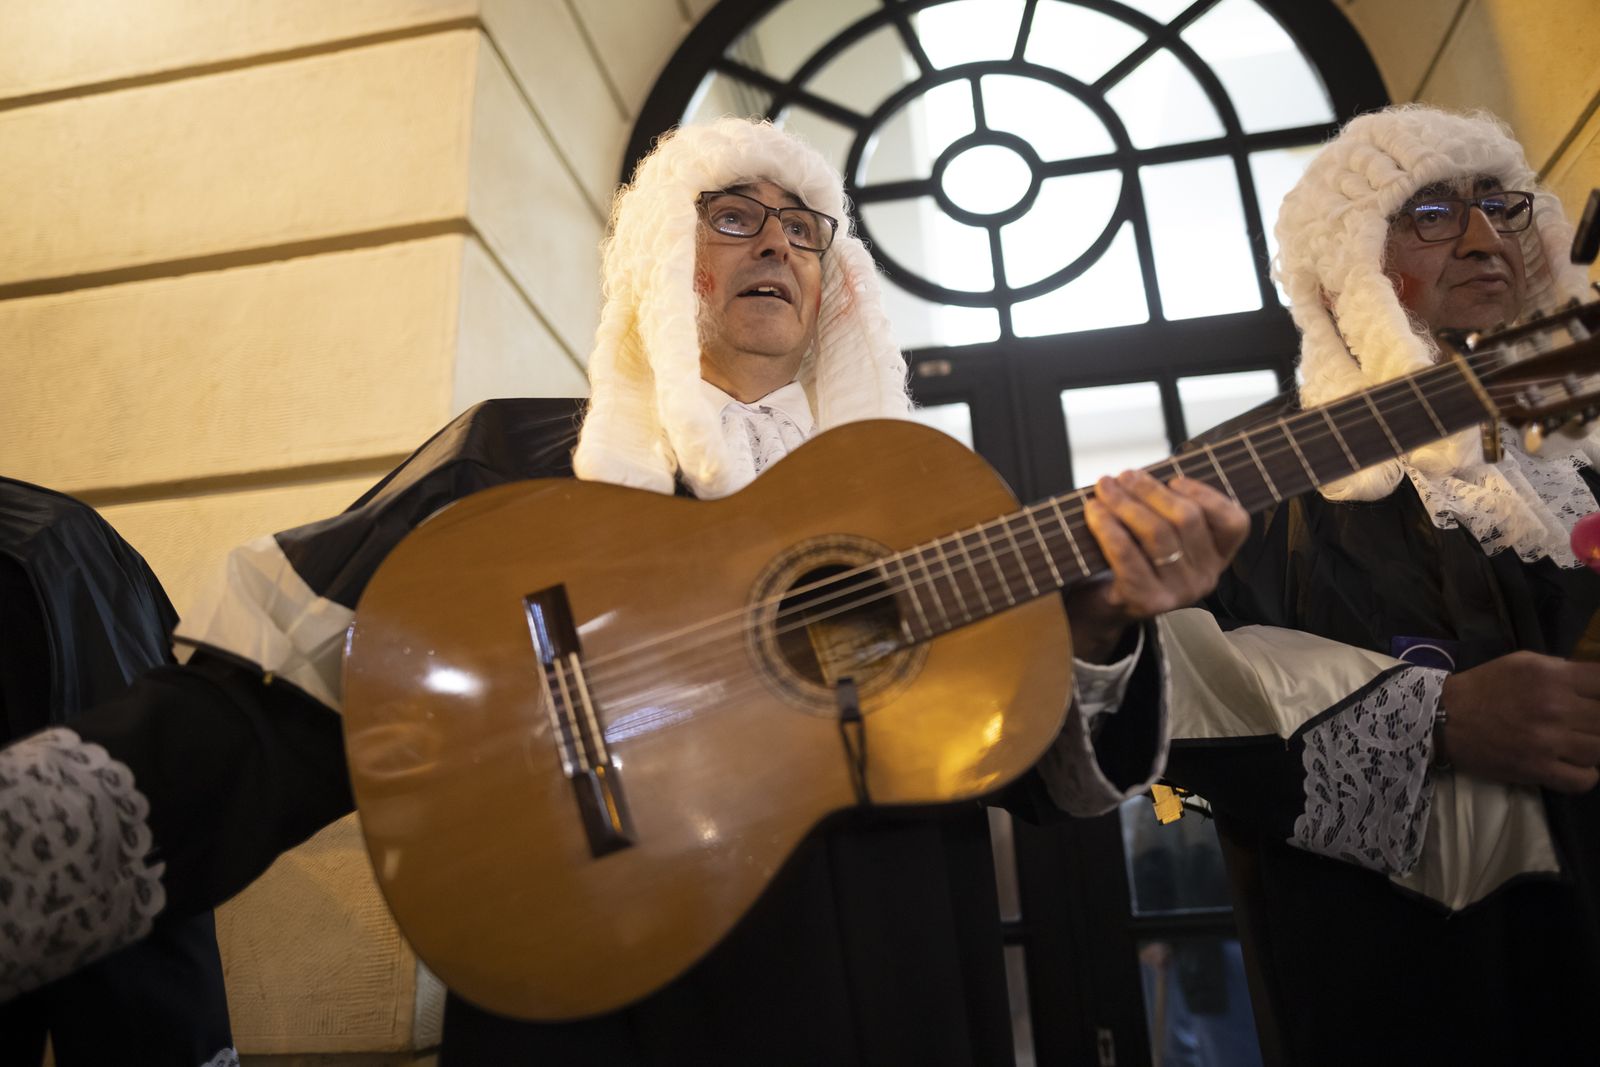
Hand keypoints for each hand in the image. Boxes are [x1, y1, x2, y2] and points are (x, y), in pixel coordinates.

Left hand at [1067, 471, 1248, 661]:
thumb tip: (1140, 474)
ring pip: (1157, 534)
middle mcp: (1206, 577)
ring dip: (1126, 504)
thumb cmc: (1133, 559)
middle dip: (1151, 490)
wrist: (1103, 609)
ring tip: (1104, 487)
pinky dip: (1108, 527)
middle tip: (1124, 475)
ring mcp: (1179, 593)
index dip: (1207, 495)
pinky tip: (1094, 511)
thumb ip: (1165, 507)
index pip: (1234, 523)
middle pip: (1187, 519)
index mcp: (1218, 556)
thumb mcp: (1160, 534)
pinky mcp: (1147, 601)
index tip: (1174, 478)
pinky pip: (1127, 555)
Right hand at [1439, 651, 1599, 792]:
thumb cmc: (1484, 687)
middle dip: (1597, 721)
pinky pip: (1585, 780)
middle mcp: (1555, 707)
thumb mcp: (1522, 663)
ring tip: (1579, 744)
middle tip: (1583, 723)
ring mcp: (1548, 742)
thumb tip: (1594, 683)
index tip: (1596, 699)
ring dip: (1594, 747)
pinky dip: (1586, 774)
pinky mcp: (1538, 769)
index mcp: (1552, 676)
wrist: (1443, 718)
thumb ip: (1561, 669)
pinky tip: (1575, 765)